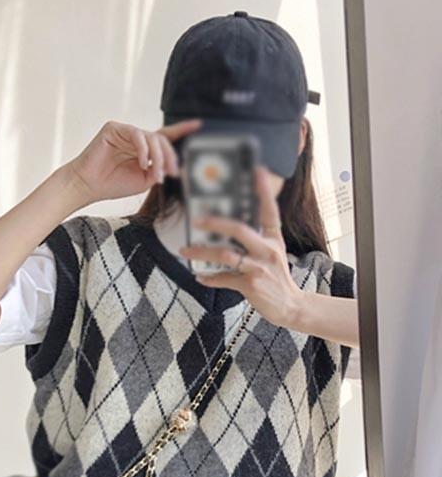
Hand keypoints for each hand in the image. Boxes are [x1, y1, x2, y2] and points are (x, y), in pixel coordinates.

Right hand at [63, 118, 202, 204]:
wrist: (89, 186)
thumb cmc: (113, 184)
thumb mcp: (144, 179)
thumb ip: (159, 169)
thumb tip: (174, 165)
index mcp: (143, 149)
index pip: (165, 137)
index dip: (181, 130)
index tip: (198, 125)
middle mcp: (135, 138)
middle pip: (162, 140)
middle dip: (170, 157)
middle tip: (172, 173)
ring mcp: (125, 131)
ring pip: (151, 137)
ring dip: (158, 157)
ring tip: (156, 174)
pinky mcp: (114, 128)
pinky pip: (137, 134)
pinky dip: (144, 149)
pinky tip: (143, 163)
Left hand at [178, 164, 303, 328]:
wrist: (289, 306)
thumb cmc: (276, 278)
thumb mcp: (272, 254)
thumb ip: (256, 240)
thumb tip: (226, 230)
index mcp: (273, 239)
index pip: (270, 211)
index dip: (264, 191)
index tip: (256, 170)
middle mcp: (268, 250)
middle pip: (239, 229)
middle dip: (215, 222)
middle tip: (196, 219)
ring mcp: (259, 268)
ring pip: (225, 254)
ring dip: (202, 252)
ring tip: (185, 251)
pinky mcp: (251, 285)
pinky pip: (224, 278)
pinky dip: (210, 278)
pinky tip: (199, 277)